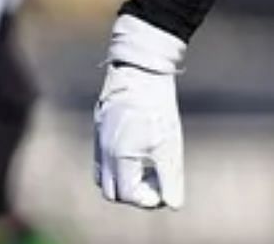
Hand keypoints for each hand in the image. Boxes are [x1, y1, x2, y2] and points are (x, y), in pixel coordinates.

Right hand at [94, 14, 186, 208]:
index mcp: (119, 159)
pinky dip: (118, 165)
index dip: (150, 199)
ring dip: (126, 180)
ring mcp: (99, 141)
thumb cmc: (156, 106)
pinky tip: (138, 153)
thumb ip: (170, 176)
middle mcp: (104, 153)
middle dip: (136, 194)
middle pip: (114, 191)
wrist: (139, 69)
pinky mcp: (101, 128)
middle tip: (159, 183)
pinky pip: (102, 158)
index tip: (168, 190)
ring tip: (150, 169)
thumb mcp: (169, 144)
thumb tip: (174, 205)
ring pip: (105, 176)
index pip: (130, 196)